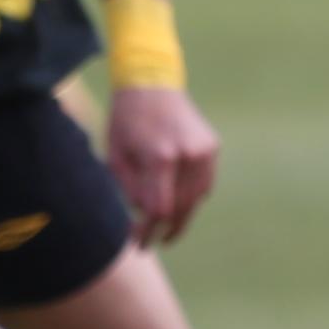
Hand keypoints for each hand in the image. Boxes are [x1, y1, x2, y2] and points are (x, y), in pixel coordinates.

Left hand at [106, 81, 220, 246]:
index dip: (147, 231)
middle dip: (165, 229)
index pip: (158, 209)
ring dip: (182, 216)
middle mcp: (188, 155)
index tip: (137, 243)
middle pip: (180, 208)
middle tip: (153, 244)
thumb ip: (130, 191)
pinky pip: (204, 183)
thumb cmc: (126, 120)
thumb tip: (144, 218)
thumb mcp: (116, 157)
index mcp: (161, 157)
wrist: (151, 83)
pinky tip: (179, 203)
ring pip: (196, 199)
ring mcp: (205, 150)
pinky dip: (192, 197)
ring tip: (167, 231)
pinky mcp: (212, 147)